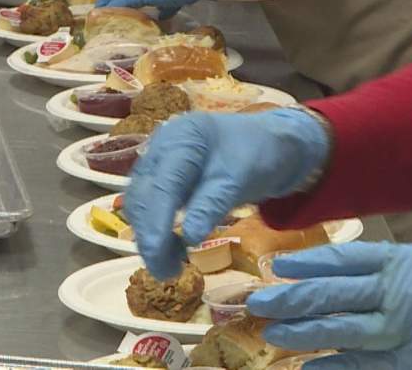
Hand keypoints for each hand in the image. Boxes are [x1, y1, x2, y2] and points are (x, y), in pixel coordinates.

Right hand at [126, 109, 329, 279]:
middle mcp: (162, 147)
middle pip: (144, 195)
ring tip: (170, 266)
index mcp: (181, 138)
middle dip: (149, 235)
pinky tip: (171, 248)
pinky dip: (157, 230)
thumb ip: (212, 204)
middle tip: (165, 272)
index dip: (156, 222)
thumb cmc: (259, 154)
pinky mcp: (161, 178)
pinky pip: (150, 206)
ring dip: (150, 236)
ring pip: (141, 203)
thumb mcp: (240, 179)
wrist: (270, 144)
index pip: (161, 185)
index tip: (157, 255)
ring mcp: (159, 162)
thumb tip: (189, 237)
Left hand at [249, 243, 411, 369]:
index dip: (306, 263)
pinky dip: (334, 368)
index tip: (276, 266)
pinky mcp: (411, 363)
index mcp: (401, 264)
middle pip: (332, 294)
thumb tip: (336, 267)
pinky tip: (309, 369)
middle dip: (290, 299)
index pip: (343, 260)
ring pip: (341, 332)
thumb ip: (386, 263)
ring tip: (272, 333)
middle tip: (257, 301)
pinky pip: (364, 367)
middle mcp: (397, 296)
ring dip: (302, 334)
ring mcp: (402, 333)